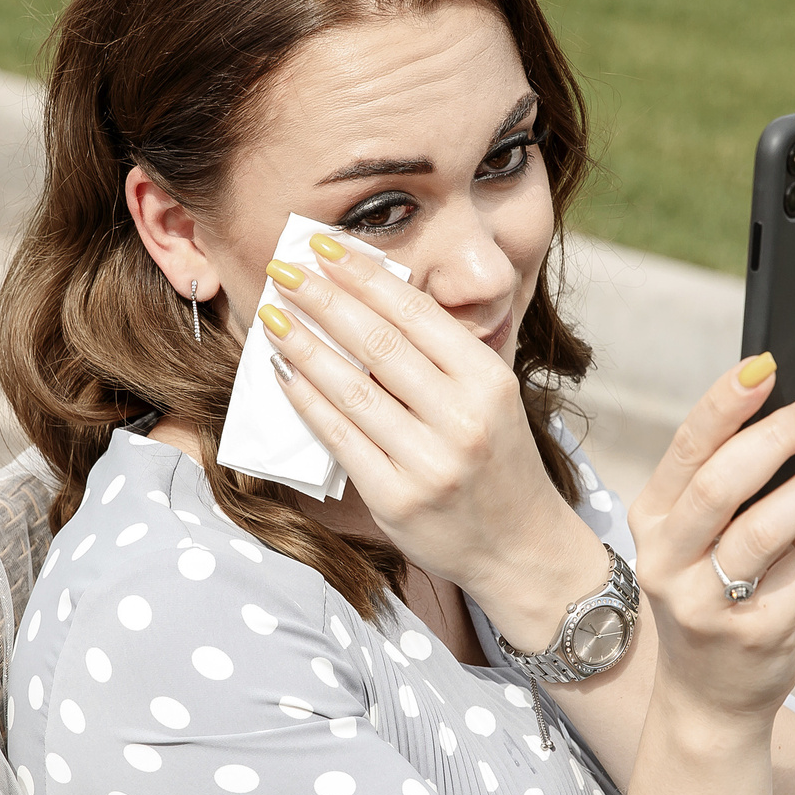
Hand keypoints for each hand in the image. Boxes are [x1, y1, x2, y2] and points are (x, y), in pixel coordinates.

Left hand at [256, 234, 607, 642]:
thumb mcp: (492, 396)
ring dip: (304, 346)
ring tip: (273, 318)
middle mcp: (462, 419)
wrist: (521, 546)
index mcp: (488, 382)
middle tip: (284, 270)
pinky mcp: (395, 498)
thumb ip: (444, 355)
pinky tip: (285, 374)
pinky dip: (307, 400)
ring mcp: (428, 462)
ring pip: (351, 388)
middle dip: (324, 299)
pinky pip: (340, 437)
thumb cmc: (498, 461)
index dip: (365, 276)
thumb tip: (371, 298)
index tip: (325, 248)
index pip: (415, 313)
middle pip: (378, 343)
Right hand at [627, 356, 794, 726]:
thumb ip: (780, 476)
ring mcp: (707, 603)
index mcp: (652, 520)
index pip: (687, 449)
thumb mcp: (725, 534)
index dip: (726, 403)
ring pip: (764, 530)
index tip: (768, 364)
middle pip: (720, 485)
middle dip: (776, 438)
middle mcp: (667, 559)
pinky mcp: (756, 634)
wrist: (708, 697)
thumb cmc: (719, 592)